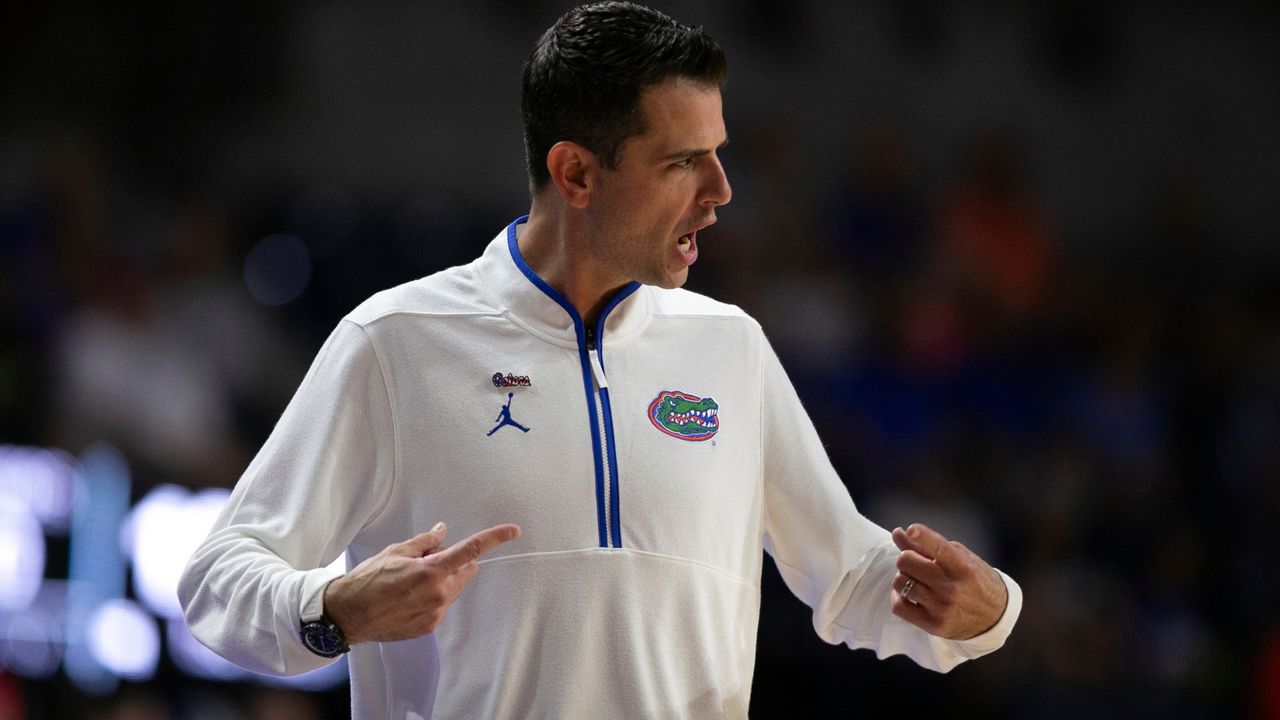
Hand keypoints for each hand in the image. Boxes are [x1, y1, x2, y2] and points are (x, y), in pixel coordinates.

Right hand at [323, 521, 520, 644]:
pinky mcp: (428, 626)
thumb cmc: (367, 579)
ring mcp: (435, 613)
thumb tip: (442, 532)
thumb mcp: (396, 552)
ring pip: (453, 589)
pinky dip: (432, 598)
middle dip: (454, 562)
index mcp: (431, 571)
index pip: (471, 551)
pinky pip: (441, 606)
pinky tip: (407, 599)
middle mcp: (438, 594)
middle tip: (425, 562)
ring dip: (442, 581)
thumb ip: (425, 542)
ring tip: (410, 583)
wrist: (347, 614)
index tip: (513, 531)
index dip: (495, 538)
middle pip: (465, 571)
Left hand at [889, 523, 1007, 640]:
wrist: (995, 617)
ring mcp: (942, 607)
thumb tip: (898, 532)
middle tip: (916, 564)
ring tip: (915, 580)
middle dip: (907, 559)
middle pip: (906, 562)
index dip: (923, 536)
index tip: (912, 529)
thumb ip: (928, 545)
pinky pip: (899, 607)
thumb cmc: (974, 580)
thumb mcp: (960, 557)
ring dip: (903, 578)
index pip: (940, 547)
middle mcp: (952, 587)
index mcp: (962, 566)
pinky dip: (898, 598)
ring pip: (899, 582)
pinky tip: (908, 595)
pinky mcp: (934, 625)